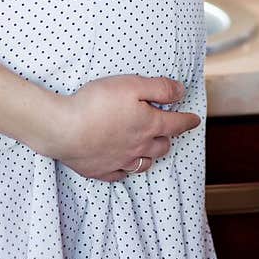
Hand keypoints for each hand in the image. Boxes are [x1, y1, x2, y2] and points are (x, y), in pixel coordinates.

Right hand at [46, 75, 200, 181]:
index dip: (188, 120)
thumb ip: (159, 88)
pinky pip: (120, 174)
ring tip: (148, 148)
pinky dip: (126, 169)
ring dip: (150, 155)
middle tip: (167, 131)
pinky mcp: (101, 170)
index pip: (176, 124)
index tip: (194, 120)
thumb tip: (181, 91)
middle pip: (162, 146)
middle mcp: (138, 147)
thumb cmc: (97, 102)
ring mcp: (120, 161)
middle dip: (167, 138)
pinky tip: (123, 165)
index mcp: (148, 125)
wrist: (64, 129)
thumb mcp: (132, 84)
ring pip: (144, 164)